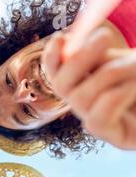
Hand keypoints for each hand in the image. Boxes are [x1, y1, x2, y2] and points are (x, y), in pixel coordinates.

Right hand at [42, 28, 135, 149]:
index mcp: (84, 84)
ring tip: (135, 63)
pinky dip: (115, 97)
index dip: (51, 58)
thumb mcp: (122, 61)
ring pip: (79, 99)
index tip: (59, 38)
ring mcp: (98, 122)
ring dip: (109, 74)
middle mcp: (85, 104)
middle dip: (77, 60)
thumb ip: (97, 57)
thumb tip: (71, 45)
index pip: (56, 73)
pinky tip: (133, 86)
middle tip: (104, 36)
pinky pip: (97, 119)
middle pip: (60, 86)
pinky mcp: (114, 137)